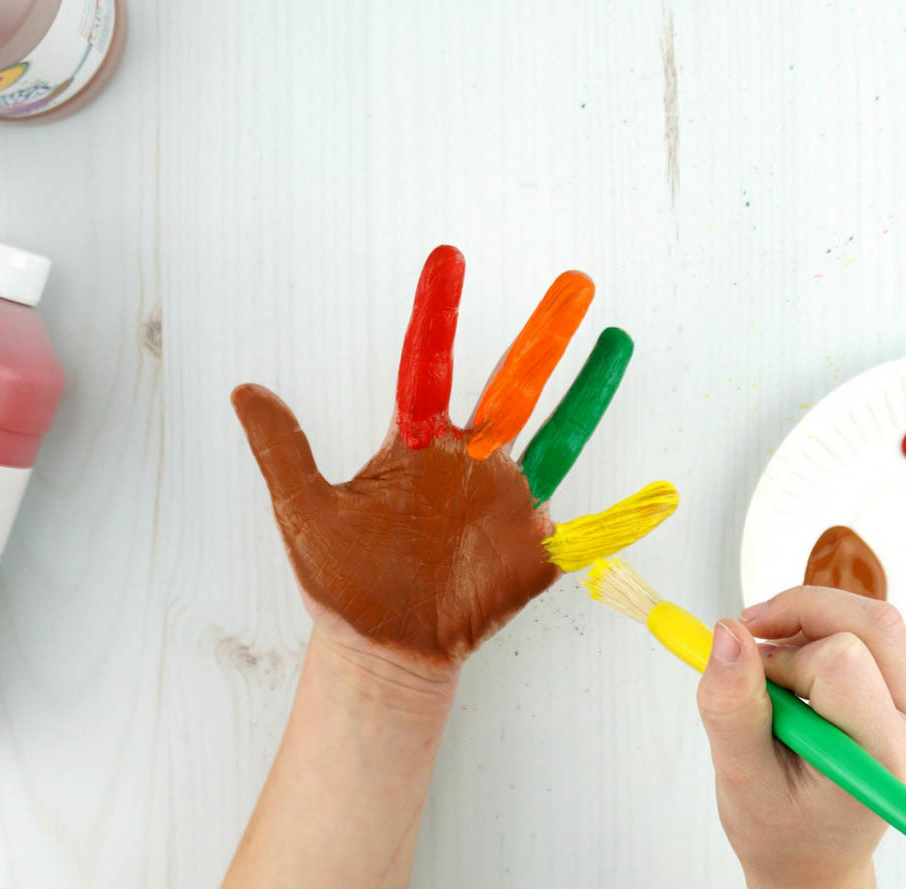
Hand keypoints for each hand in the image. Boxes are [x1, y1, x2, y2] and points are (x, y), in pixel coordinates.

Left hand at [233, 245, 664, 675]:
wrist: (381, 646)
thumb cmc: (344, 581)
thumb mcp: (304, 511)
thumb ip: (283, 450)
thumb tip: (245, 390)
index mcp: (416, 446)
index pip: (427, 367)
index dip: (436, 315)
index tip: (447, 260)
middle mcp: (468, 462)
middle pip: (512, 386)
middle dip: (543, 336)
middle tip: (574, 284)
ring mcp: (505, 502)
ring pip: (557, 435)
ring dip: (588, 393)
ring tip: (617, 342)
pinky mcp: (532, 550)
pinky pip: (586, 531)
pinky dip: (624, 518)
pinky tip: (659, 497)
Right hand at [695, 587, 905, 888]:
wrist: (811, 855)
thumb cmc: (781, 829)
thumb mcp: (740, 775)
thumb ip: (732, 705)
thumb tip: (728, 635)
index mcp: (883, 757)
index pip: (840, 660)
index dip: (781, 658)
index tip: (748, 681)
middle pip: (872, 622)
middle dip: (800, 614)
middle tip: (753, 640)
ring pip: (873, 619)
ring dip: (810, 620)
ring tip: (773, 663)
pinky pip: (871, 632)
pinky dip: (821, 631)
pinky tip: (794, 666)